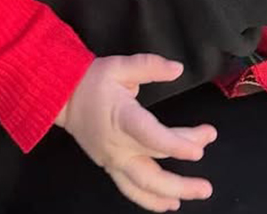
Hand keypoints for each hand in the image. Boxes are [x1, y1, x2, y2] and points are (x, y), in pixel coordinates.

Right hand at [57, 55, 215, 211]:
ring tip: (198, 192)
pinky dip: (151, 200)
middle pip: (155, 164)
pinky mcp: (110, 166)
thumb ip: (149, 66)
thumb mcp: (118, 66)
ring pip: (145, 185)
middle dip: (184, 172)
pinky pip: (131, 189)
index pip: (151, 136)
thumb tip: (177, 68)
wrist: (60, 96)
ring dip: (173, 192)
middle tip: (206, 171)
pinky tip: (170, 203)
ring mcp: (113, 160)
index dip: (176, 144)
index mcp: (122, 118)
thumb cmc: (90, 80)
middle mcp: (119, 145)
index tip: (199, 148)